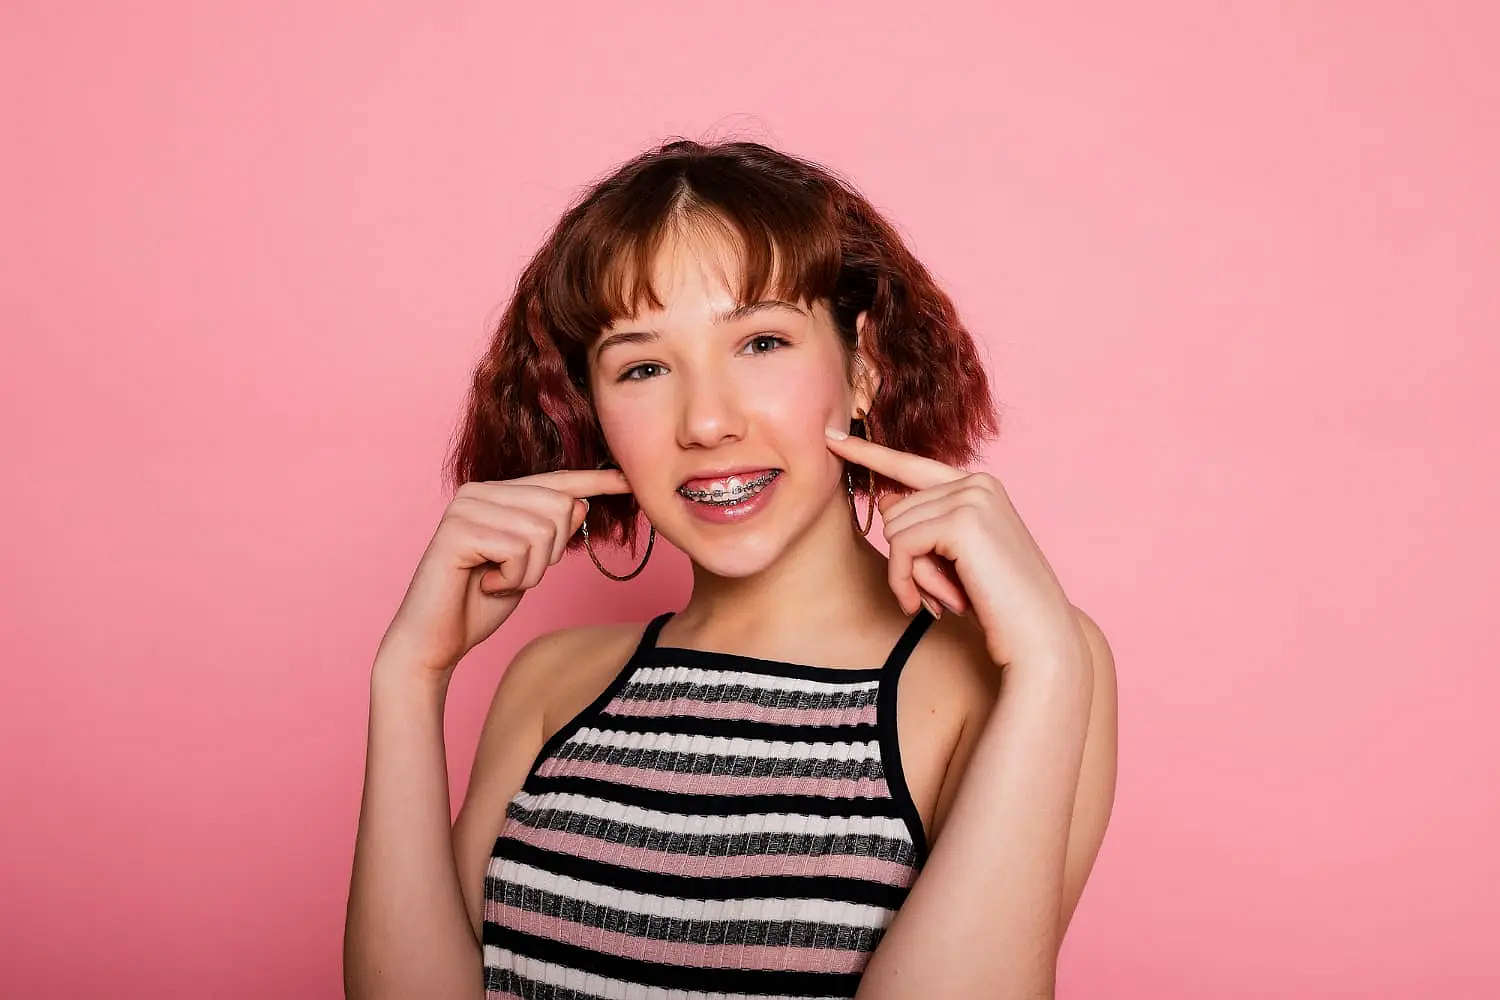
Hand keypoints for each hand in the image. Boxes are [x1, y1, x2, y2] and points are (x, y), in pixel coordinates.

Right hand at [374, 469, 632, 677]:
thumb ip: (549, 534)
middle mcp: (478, 492)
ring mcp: (465, 507)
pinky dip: (513, 578)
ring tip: (498, 581)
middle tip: (515, 574)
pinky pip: (518, 549)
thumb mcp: (527, 566)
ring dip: (530, 571)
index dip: (594, 482)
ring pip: (542, 530)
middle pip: (558, 506)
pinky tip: (486, 584)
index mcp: (496, 494)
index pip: (555, 482)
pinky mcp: (456, 530)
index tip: (627, 480)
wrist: (434, 642)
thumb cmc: (479, 604)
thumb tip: (581, 504)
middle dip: (550, 553)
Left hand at [825, 427, 1080, 666]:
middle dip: (906, 560)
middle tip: (938, 595)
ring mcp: (971, 497)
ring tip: (944, 600)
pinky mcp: (962, 521)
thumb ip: (924, 525)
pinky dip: (904, 580)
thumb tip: (884, 498)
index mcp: (979, 485)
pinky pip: (900, 546)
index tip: (831, 436)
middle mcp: (977, 482)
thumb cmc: (999, 606)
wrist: (1041, 638)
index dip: (868, 452)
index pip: (910, 464)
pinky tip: (928, 605)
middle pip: (895, 510)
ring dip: (908, 575)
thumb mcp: (953, 560)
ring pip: (894, 528)